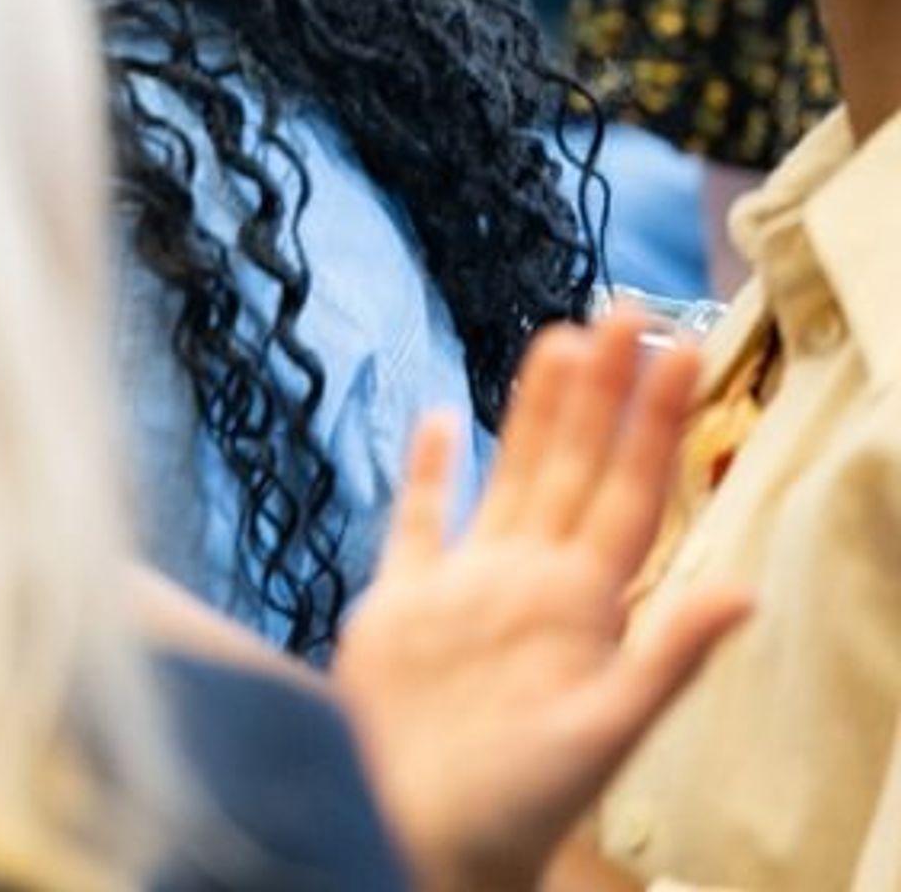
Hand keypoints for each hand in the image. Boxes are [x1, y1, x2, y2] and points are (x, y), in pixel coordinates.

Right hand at [335, 311, 750, 891]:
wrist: (416, 835)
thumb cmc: (514, 806)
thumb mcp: (603, 733)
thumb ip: (665, 657)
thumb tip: (743, 592)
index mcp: (582, 606)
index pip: (630, 493)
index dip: (654, 422)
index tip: (681, 353)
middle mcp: (531, 582)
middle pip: (577, 466)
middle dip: (604, 389)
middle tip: (632, 311)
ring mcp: (467, 587)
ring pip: (511, 474)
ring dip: (535, 409)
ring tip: (560, 338)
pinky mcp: (403, 601)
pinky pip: (418, 519)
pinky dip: (428, 469)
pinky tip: (438, 418)